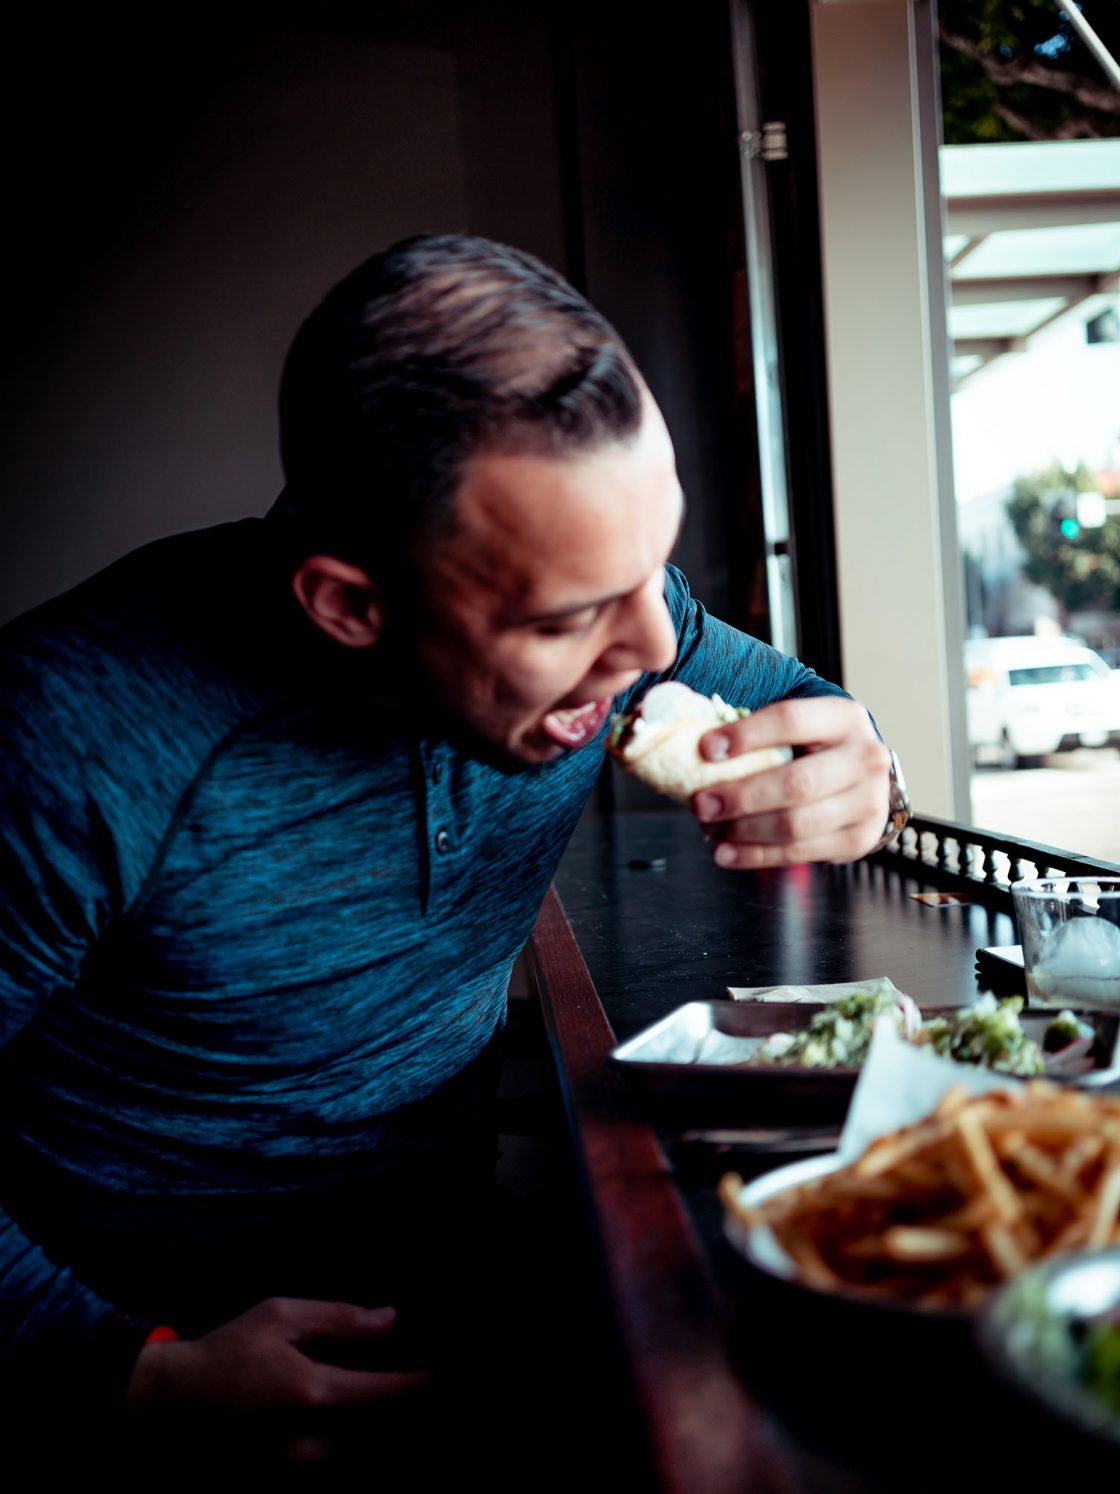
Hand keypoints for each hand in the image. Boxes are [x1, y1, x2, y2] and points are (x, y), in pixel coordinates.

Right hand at [125, 1297, 430, 1462]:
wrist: (173, 1401)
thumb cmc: (228, 1348)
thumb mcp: (280, 1316)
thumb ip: (337, 1318)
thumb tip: (389, 1319)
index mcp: (311, 1391)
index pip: (384, 1393)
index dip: (421, 1385)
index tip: (450, 1372)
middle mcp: (310, 1437)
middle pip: (382, 1431)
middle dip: (412, 1411)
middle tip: (438, 1389)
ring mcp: (297, 1463)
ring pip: (364, 1450)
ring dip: (390, 1428)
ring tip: (411, 1402)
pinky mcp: (286, 1475)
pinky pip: (339, 1459)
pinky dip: (362, 1440)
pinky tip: (371, 1419)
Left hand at [691, 697, 890, 868]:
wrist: (864, 778)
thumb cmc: (817, 748)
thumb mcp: (800, 727)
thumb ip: (757, 731)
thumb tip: (694, 744)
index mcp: (844, 718)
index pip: (791, 720)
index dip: (746, 736)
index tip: (707, 749)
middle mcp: (865, 758)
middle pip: (796, 783)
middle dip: (740, 797)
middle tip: (700, 803)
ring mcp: (868, 803)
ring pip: (796, 824)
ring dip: (744, 830)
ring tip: (711, 828)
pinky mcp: (858, 841)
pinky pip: (799, 853)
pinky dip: (756, 855)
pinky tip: (727, 852)